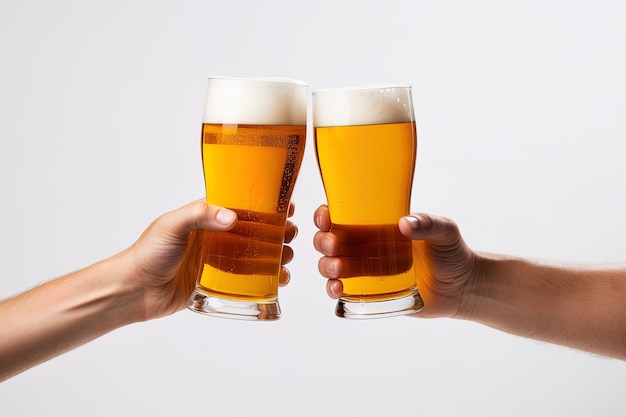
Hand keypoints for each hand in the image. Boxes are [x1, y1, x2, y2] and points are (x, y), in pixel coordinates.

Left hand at [125, 200, 296, 320]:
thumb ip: (199, 214)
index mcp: (206, 217)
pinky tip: (278, 280)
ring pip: (256, 254)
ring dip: (276, 254)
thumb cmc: (148, 253)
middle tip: (290, 235)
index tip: (286, 206)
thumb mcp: (172, 226)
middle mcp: (216, 237)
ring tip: (288, 257)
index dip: (265, 205)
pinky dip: (267, 279)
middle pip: (255, 230)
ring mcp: (219, 260)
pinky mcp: (219, 283)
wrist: (134, 291)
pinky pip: (248, 279)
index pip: (241, 205)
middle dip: (277, 231)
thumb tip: (231, 216)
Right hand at [313, 204, 480, 317]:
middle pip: (329, 239)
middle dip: (323, 241)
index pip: (342, 215)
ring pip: (330, 264)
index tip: (326, 217)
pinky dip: (333, 289)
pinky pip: (341, 290)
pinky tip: (337, 289)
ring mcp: (365, 270)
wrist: (464, 288)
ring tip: (338, 271)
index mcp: (376, 225)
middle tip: (334, 245)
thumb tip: (405, 224)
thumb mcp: (445, 231)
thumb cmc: (453, 253)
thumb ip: (429, 223)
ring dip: (326, 266)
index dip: (326, 215)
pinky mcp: (369, 293)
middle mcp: (365, 245)